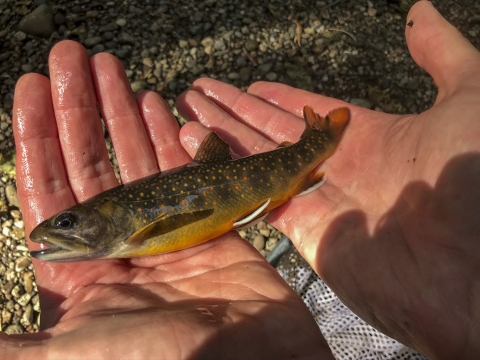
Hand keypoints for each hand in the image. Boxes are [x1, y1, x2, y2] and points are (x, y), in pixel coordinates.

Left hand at [5, 41, 332, 358]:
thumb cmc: (161, 359)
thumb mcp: (72, 354)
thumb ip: (17, 346)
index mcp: (84, 270)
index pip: (49, 189)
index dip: (36, 137)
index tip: (29, 87)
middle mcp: (122, 244)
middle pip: (93, 163)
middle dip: (79, 109)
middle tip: (72, 56)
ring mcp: (167, 230)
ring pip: (138, 159)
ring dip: (122, 111)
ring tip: (111, 67)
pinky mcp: (208, 223)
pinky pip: (185, 170)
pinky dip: (169, 136)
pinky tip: (155, 103)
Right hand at [175, 2, 479, 358]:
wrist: (475, 270)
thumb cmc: (477, 178)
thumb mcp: (472, 97)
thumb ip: (442, 56)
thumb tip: (420, 13)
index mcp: (369, 136)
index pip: (306, 110)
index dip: (275, 96)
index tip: (247, 84)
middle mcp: (335, 166)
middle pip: (270, 131)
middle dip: (233, 110)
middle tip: (198, 91)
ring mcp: (316, 198)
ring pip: (254, 159)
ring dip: (219, 136)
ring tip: (185, 113)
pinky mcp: (300, 229)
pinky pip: (253, 194)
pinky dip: (221, 172)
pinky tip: (192, 148)